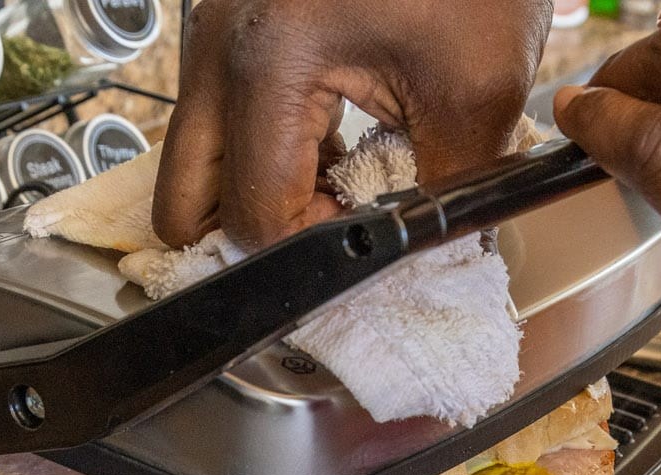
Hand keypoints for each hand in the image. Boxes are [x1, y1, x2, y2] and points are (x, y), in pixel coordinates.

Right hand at [154, 0, 552, 249]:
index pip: (254, 215)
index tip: (365, 236)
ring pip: (197, 164)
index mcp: (266, 64)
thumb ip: (445, 196)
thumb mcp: (476, 94)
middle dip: (252, 234)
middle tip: (329, 224)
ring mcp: (214, 35)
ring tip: (340, 180)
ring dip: (258, 192)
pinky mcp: (231, 30)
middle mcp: (216, 50)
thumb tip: (424, 257)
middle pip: (183, 202)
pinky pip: (220, 122)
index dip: (312, 251)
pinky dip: (265, 151)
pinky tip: (331, 142)